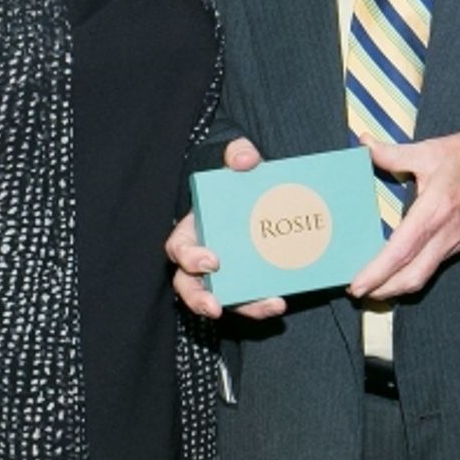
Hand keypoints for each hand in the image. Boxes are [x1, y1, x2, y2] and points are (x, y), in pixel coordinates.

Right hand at [166, 138, 286, 320]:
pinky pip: (246, 299)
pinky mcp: (245, 281)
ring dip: (241, 307)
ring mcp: (224, 273)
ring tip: (266, 306)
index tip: (213, 261)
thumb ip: (239, 152)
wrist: (268, 191)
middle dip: (198, 299)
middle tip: (216, 306)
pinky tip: (280, 301)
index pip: (178, 248)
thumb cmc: (243, 179)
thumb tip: (245, 160)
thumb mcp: (240, 159)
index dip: (189, 257)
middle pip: (188, 285)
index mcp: (194, 228)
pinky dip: (260, 304)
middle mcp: (202, 255)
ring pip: (220, 299)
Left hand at [348, 131, 459, 300]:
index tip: (358, 283)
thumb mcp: (429, 150)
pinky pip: (431, 267)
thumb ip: (392, 153)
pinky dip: (410, 276)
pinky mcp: (457, 244)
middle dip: (383, 290)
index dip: (378, 271)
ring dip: (396, 287)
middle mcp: (445, 233)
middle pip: (412, 276)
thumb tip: (364, 144)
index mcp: (434, 210)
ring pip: (422, 276)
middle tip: (357, 292)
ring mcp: (453, 242)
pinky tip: (395, 272)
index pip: (402, 250)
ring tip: (372, 288)